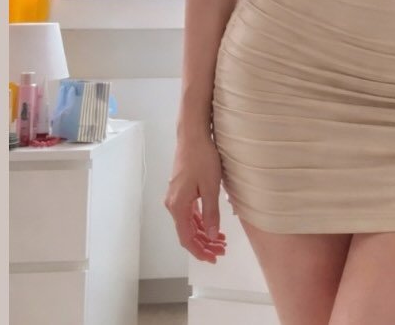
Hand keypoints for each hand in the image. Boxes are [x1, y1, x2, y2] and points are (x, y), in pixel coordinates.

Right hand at [164, 133, 227, 263]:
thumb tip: (213, 236)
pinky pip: (190, 212)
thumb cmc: (202, 158)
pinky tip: (212, 224)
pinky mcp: (181, 190)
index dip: (200, 251)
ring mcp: (176, 197)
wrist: (193, 136)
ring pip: (189, 223)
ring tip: (221, 240)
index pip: (186, 238)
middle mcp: (173, 204)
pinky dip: (201, 221)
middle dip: (204, 244)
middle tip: (221, 250)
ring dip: (204, 233)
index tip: (213, 258)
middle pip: (187, 232)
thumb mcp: (211, 187)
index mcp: (177, 206)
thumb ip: (211, 213)